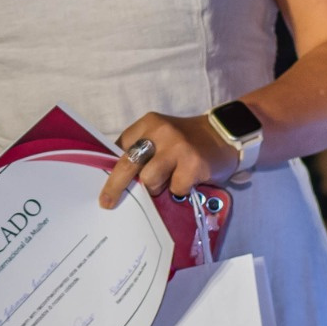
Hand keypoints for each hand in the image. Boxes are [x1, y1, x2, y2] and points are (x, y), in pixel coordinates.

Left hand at [99, 111, 238, 209]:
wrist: (224, 136)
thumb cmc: (185, 142)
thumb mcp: (160, 136)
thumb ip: (141, 149)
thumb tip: (117, 175)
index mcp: (148, 123)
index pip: (120, 148)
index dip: (110, 168)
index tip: (102, 184)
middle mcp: (161, 132)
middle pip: (128, 164)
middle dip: (115, 186)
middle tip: (106, 202)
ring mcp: (178, 148)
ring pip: (150, 180)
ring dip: (156, 188)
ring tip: (168, 181)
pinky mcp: (194, 165)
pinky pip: (174, 189)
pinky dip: (178, 190)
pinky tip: (187, 181)